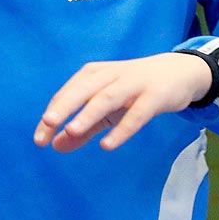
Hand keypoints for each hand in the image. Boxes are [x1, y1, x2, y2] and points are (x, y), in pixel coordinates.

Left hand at [34, 53, 212, 152]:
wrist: (179, 73)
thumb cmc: (134, 91)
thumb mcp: (106, 109)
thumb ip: (82, 129)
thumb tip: (56, 146)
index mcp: (93, 75)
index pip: (67, 95)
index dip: (52, 115)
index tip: (39, 139)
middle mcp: (110, 75)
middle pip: (82, 90)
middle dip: (63, 107)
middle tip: (47, 124)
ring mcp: (133, 84)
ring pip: (106, 98)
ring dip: (88, 114)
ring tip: (71, 130)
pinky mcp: (154, 95)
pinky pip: (137, 113)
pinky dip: (122, 129)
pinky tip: (107, 145)